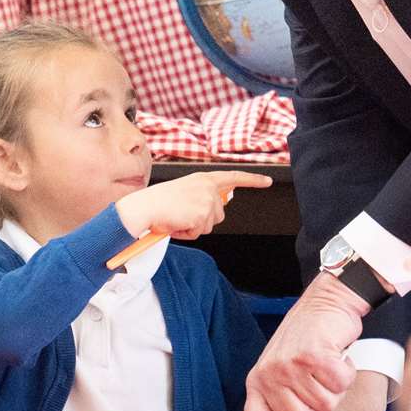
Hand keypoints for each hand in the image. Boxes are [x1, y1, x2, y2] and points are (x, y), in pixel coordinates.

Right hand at [115, 169, 272, 239]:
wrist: (143, 207)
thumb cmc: (158, 201)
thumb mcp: (184, 192)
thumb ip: (203, 196)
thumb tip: (217, 209)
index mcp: (203, 179)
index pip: (233, 177)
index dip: (252, 179)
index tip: (267, 181)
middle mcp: (209, 188)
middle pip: (219, 214)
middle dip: (202, 219)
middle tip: (181, 214)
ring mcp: (207, 201)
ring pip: (210, 225)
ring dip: (193, 227)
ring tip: (177, 218)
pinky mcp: (203, 215)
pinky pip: (199, 233)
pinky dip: (187, 233)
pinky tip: (175, 224)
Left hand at [244, 272, 362, 410]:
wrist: (325, 303)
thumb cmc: (306, 341)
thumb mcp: (281, 372)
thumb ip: (281, 402)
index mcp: (257, 382)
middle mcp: (270, 374)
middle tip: (324, 391)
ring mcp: (291, 365)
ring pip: (326, 405)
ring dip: (336, 389)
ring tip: (328, 367)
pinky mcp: (315, 355)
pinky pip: (340, 385)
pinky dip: (347, 374)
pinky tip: (338, 359)